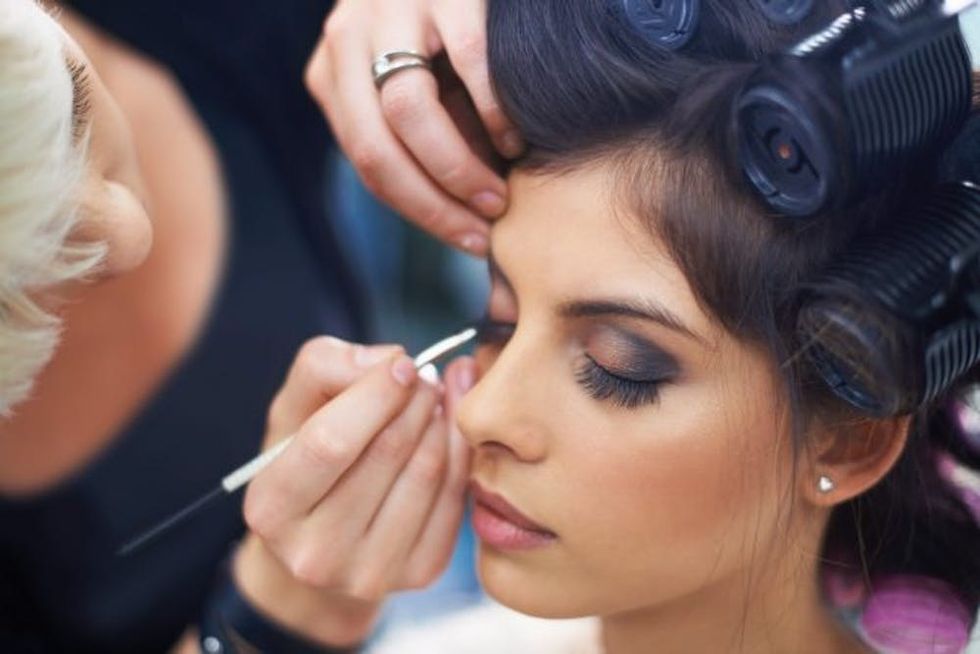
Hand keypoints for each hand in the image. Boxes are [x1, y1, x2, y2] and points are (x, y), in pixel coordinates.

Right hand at [236, 337, 474, 645]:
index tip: (404, 363)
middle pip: (387, 454)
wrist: (320, 538)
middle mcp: (314, 553)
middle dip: (417, 401)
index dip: (376, 394)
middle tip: (428, 376)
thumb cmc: (304, 457)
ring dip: (443, 422)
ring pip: (428, 473)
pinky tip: (451, 430)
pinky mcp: (418, 574)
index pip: (331, 441)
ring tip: (438, 397)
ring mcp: (369, 572)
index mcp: (271, 507)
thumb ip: (326, 366)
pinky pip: (456, 499)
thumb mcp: (294, 406)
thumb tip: (393, 360)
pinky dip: (460, 454)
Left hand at [306, 0, 522, 255]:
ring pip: (408, 112)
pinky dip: (492, 110)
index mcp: (332, 78)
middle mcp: (346, 43)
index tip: (469, 240)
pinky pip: (466, 59)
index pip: (368, 166)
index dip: (421, 212)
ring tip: (498, 194)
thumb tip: (461, 221)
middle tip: (484, 226)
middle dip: (433, 202)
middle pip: (376, 149)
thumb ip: (418, 144)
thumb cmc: (441, 39)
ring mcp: (389, 10)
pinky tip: (513, 139)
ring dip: (457, 167)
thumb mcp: (411, 89)